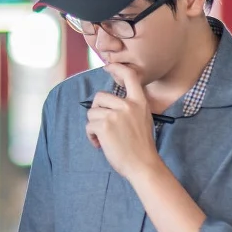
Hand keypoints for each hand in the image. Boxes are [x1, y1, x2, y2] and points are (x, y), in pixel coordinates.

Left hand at [87, 63, 162, 181]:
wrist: (143, 164)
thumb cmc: (142, 147)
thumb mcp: (143, 120)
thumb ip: (130, 108)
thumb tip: (109, 105)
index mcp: (140, 102)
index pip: (130, 76)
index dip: (117, 68)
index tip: (108, 67)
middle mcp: (128, 105)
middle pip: (100, 97)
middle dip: (96, 111)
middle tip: (102, 125)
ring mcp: (115, 114)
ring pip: (92, 112)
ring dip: (93, 126)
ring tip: (103, 138)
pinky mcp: (104, 125)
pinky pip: (89, 125)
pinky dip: (91, 136)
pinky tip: (100, 144)